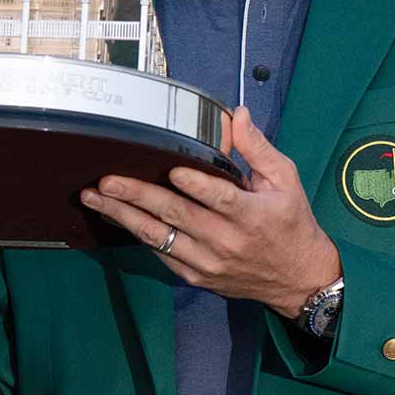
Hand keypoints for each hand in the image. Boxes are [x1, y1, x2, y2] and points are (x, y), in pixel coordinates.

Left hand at [81, 107, 340, 316]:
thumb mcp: (286, 180)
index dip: (195, 185)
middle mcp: (226, 241)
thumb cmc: (292, 223)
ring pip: (159, 237)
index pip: (219, 198)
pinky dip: (138, 235)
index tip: (172, 169)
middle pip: (176, 216)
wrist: (298, 279)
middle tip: (107, 180)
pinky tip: (116, 217)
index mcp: (251, 215)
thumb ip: (258, 148)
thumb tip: (236, 115)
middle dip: (137, 196)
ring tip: (96, 198)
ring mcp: (208, 262)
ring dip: (124, 216)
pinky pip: (161, 254)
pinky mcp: (197, 277)